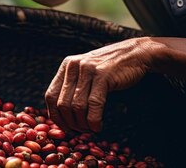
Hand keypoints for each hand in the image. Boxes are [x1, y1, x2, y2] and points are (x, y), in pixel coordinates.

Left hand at [45, 37, 161, 132]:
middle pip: (63, 104)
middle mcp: (74, 66)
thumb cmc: (110, 69)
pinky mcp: (103, 75)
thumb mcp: (86, 73)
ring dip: (83, 124)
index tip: (65, 127)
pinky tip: (98, 126)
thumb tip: (62, 116)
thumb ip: (73, 88)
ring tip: (91, 129)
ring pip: (77, 106)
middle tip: (81, 131)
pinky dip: (94, 121)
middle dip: (71, 123)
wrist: (134, 54)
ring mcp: (88, 70)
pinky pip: (94, 105)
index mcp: (67, 66)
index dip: (55, 116)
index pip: (50, 96)